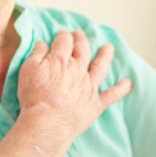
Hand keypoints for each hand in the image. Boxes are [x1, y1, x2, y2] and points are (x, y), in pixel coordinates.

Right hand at [17, 29, 131, 146]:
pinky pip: (111, 95)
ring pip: (100, 67)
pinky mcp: (95, 104)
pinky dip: (121, 89)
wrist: (48, 123)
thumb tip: (42, 43)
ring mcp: (89, 86)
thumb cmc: (34, 97)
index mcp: (61, 60)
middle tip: (80, 34)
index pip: (64, 42)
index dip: (63, 36)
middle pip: (82, 50)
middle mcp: (78, 70)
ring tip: (108, 48)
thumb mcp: (28, 70)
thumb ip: (36, 54)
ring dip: (105, 56)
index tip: (63, 33)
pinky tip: (128, 83)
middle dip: (81, 40)